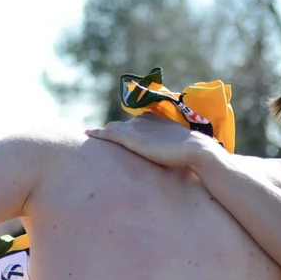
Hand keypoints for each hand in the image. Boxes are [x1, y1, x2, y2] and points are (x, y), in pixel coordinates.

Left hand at [85, 115, 216, 168]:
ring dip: (101, 133)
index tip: (116, 133)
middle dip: (110, 131)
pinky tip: (86, 134)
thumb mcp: (178, 147)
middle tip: (96, 135)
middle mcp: (142, 119)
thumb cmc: (190, 153)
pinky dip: (96, 133)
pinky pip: (107, 133)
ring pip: (112, 129)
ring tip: (89, 135)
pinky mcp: (129, 137)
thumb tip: (172, 161)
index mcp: (154, 118)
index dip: (124, 129)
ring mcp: (135, 127)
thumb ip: (168, 149)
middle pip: (120, 126)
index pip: (134, 124)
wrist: (194, 150)